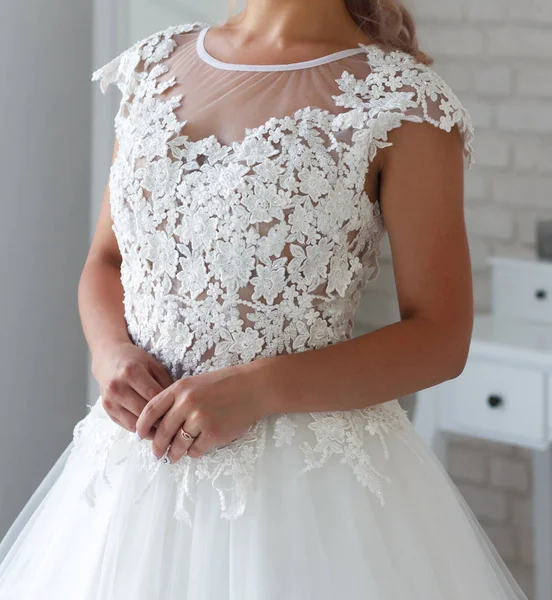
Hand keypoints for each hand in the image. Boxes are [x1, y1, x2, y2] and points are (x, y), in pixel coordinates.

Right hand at [92, 340, 173, 435]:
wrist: (109, 359)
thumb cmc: (136, 362)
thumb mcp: (154, 365)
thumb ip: (165, 383)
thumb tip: (177, 406)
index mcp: (132, 372)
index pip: (154, 396)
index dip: (169, 406)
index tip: (182, 414)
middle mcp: (118, 387)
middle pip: (144, 412)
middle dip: (162, 420)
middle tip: (177, 425)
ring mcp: (110, 400)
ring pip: (135, 423)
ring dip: (152, 430)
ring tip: (167, 431)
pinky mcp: (107, 410)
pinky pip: (127, 426)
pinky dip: (142, 430)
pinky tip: (153, 429)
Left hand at [135, 361, 268, 460]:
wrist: (254, 388)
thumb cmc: (226, 384)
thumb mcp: (196, 383)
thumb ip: (177, 399)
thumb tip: (160, 422)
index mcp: (180, 388)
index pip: (151, 410)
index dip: (141, 425)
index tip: (140, 435)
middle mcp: (186, 403)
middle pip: (162, 431)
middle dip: (157, 446)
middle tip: (156, 453)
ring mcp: (199, 419)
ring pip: (177, 444)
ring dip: (174, 453)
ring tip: (173, 457)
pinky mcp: (213, 434)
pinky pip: (195, 450)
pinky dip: (193, 452)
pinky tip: (196, 449)